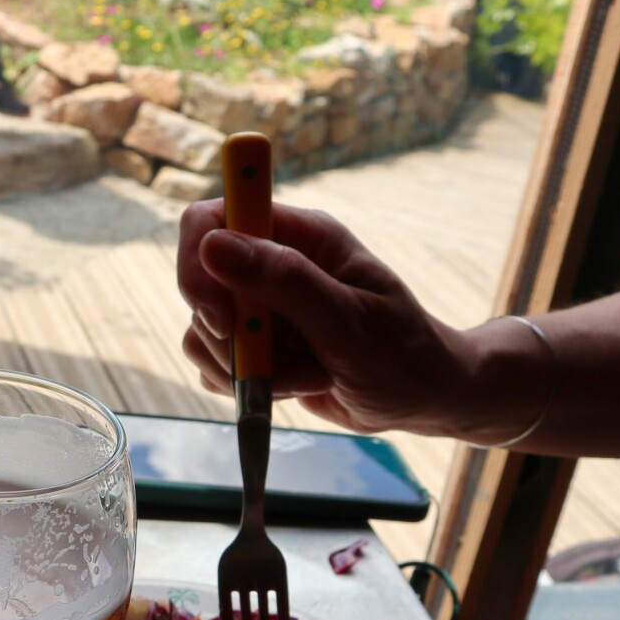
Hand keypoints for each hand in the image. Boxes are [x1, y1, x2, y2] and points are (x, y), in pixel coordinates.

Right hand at [176, 200, 503, 439]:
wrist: (422, 400)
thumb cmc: (401, 353)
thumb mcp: (348, 319)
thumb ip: (285, 281)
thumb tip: (213, 245)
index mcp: (300, 235)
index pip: (213, 220)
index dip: (198, 263)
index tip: (222, 318)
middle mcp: (272, 264)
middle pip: (197, 282)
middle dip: (227, 334)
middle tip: (269, 361)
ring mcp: (260, 308)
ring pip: (201, 333)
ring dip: (245, 369)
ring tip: (306, 375)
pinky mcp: (254, 349)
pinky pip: (213, 366)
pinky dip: (246, 388)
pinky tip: (298, 386)